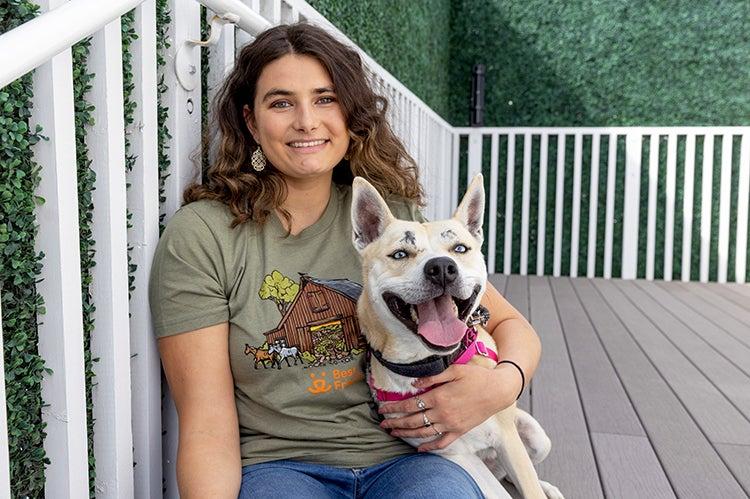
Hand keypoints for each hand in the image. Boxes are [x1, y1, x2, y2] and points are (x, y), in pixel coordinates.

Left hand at [378, 362, 522, 451]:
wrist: (498, 391)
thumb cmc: (477, 377)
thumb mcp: (454, 370)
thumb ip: (432, 377)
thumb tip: (414, 383)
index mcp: (438, 396)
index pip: (410, 404)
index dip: (394, 407)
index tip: (382, 409)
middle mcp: (442, 413)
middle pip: (412, 420)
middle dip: (395, 422)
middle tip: (382, 423)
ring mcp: (450, 424)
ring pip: (423, 432)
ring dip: (406, 433)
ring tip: (394, 433)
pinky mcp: (459, 431)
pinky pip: (441, 442)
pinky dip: (429, 447)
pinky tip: (419, 449)